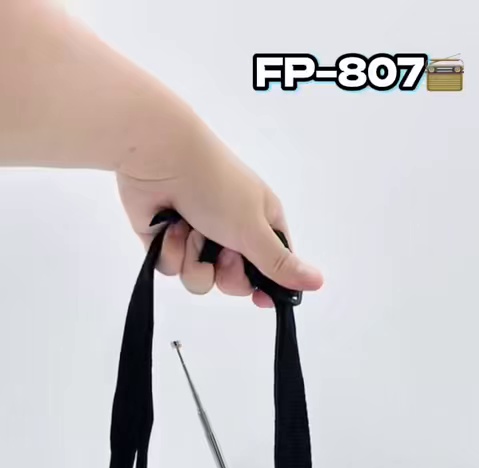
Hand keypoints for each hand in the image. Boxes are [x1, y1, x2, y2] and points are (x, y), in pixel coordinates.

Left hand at [116, 117, 322, 306]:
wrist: (159, 156)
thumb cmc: (216, 186)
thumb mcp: (255, 230)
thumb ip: (281, 264)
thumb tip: (319, 282)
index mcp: (260, 223)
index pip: (272, 268)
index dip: (267, 286)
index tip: (261, 300)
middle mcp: (231, 232)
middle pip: (235, 281)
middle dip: (227, 272)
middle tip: (223, 251)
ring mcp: (197, 236)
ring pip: (201, 279)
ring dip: (194, 259)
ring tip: (191, 231)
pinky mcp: (166, 241)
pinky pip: (172, 269)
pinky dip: (170, 251)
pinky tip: (168, 227)